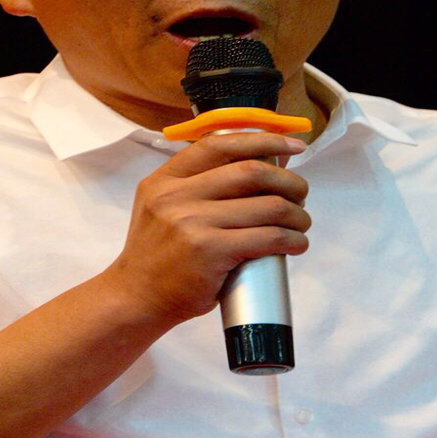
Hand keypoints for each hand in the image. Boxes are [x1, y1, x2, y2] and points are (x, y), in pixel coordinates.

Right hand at [101, 132, 309, 325]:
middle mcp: (176, 195)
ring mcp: (192, 223)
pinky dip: (292, 239)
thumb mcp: (162, 207)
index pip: (219, 144)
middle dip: (288, 180)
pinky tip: (296, 243)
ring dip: (296, 214)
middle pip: (251, 172)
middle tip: (301, 194)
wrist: (136, 298)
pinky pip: (267, 237)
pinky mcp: (210, 251)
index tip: (292, 145)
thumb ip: (196, 186)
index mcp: (165, 179)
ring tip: (301, 223)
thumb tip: (258, 165)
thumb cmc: (158, 255)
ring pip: (267, 206)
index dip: (263, 139)